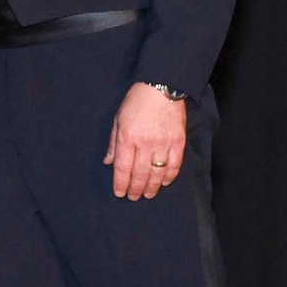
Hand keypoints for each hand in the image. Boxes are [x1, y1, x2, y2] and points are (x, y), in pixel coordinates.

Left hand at [105, 82, 187, 199]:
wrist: (161, 88)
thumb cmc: (136, 102)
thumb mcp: (118, 120)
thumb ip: (114, 143)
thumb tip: (108, 162)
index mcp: (128, 137)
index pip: (123, 167)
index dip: (121, 183)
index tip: (119, 193)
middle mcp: (145, 143)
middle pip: (140, 173)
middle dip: (135, 188)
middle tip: (133, 197)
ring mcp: (164, 143)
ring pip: (158, 173)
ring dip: (152, 186)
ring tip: (147, 194)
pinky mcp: (178, 142)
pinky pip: (175, 165)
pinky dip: (169, 177)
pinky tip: (164, 183)